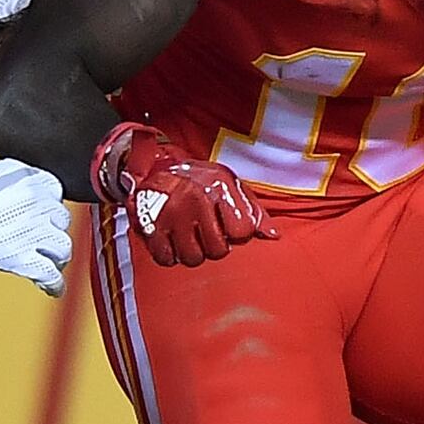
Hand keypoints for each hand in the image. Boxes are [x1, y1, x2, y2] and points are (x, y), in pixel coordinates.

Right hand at [0, 159, 73, 292]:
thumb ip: (15, 178)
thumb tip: (20, 188)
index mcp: (33, 179)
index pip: (56, 194)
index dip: (46, 206)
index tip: (39, 215)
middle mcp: (40, 205)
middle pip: (61, 222)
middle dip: (51, 230)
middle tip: (39, 240)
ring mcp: (32, 233)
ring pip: (62, 249)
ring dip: (56, 256)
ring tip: (47, 262)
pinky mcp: (19, 260)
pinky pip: (50, 276)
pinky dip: (53, 285)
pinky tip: (53, 289)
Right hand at [90, 120, 266, 265]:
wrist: (157, 166)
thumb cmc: (200, 179)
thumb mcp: (231, 185)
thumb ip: (254, 211)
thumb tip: (273, 235)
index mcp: (220, 188)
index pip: (242, 232)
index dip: (238, 235)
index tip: (229, 227)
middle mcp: (197, 200)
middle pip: (218, 251)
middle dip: (215, 246)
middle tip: (207, 233)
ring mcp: (172, 213)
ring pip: (193, 258)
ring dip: (193, 252)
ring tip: (190, 237)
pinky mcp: (150, 224)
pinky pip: (166, 258)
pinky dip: (170, 255)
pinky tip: (173, 241)